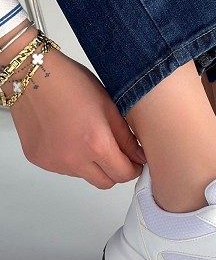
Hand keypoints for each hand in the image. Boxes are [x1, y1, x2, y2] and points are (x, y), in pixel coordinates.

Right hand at [9, 42, 145, 188]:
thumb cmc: (70, 83)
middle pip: (105, 182)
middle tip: (117, 153)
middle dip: (115, 171)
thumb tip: (139, 156)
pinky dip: (71, 158)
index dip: (134, 169)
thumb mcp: (109, 106)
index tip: (135, 162)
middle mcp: (74, 159)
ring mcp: (54, 162)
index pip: (123, 174)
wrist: (33, 76)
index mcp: (96, 144)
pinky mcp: (40, 160)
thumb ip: (126, 137)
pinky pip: (63, 168)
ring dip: (92, 164)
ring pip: (84, 175)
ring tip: (87, 136)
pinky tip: (69, 136)